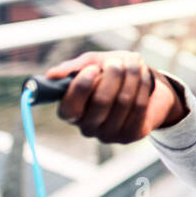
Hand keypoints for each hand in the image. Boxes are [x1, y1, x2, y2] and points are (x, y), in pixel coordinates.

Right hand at [44, 50, 185, 143]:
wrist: (142, 87)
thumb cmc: (110, 74)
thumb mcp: (91, 65)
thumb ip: (72, 68)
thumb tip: (52, 74)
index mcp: (71, 112)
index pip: (70, 107)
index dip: (81, 87)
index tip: (93, 68)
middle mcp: (87, 127)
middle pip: (101, 101)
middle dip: (112, 76)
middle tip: (117, 62)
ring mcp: (109, 134)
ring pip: (123, 101)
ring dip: (131, 76)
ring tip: (133, 62)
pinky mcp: (130, 135)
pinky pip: (139, 107)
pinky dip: (142, 85)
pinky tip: (143, 73)